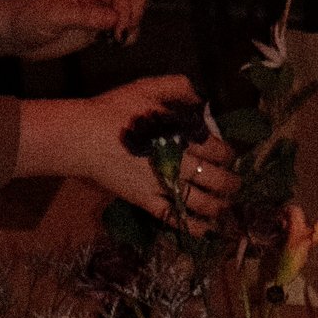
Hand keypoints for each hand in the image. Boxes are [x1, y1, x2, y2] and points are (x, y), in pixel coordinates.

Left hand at [4, 0, 146, 68]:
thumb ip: (84, 16)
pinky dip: (123, 38)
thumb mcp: (54, 16)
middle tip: (118, 36)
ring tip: (114, 41)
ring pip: (131, 15)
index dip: (126, 13)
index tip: (115, 32)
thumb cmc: (28, 19)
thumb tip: (112, 19)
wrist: (15, 34)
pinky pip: (120, 30)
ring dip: (131, 29)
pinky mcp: (94, 30)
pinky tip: (109, 44)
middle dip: (134, 18)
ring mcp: (97, 13)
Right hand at [62, 76, 236, 232]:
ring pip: (202, 202)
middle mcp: (179, 162)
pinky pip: (175, 217)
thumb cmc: (114, 110)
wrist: (83, 136)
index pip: (219, 150)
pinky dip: (193, 227)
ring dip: (219, 207)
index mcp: (183, 135)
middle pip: (217, 178)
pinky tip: (204, 230)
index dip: (229, 155)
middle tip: (234, 185)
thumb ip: (178, 87)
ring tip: (223, 208)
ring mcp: (163, 184)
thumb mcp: (148, 87)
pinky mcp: (146, 201)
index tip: (228, 157)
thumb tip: (201, 100)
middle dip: (231, 183)